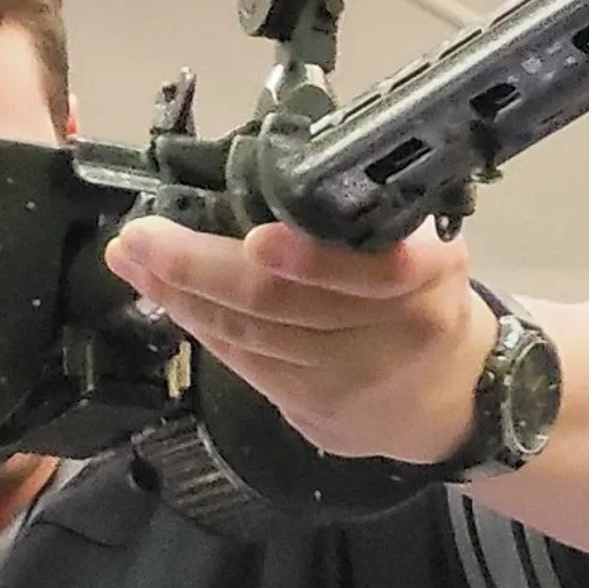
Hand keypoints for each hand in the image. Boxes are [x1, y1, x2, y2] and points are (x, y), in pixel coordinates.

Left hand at [105, 215, 496, 467]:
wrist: (456, 400)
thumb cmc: (430, 300)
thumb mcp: (430, 249)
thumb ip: (369, 225)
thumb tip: (277, 175)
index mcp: (426, 283)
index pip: (369, 273)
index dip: (309, 261)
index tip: (257, 239)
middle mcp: (384, 337)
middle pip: (282, 307)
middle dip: (200, 269)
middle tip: (142, 237)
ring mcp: (344, 383)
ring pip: (249, 338)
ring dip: (181, 296)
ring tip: (132, 259)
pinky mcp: (312, 412)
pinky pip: (244, 365)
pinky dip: (200, 326)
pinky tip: (163, 297)